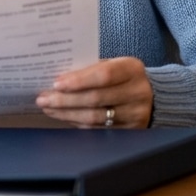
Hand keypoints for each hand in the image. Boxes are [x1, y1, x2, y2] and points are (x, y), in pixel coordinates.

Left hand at [35, 57, 152, 128]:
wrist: (151, 94)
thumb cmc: (122, 76)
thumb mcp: (113, 64)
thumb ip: (90, 69)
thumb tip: (57, 79)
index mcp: (132, 69)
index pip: (103, 75)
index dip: (78, 80)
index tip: (56, 84)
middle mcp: (138, 92)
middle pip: (96, 99)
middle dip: (65, 100)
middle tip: (43, 98)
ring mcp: (136, 114)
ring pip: (95, 118)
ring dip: (66, 113)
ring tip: (48, 108)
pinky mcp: (130, 131)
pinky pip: (97, 129)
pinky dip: (77, 123)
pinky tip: (63, 116)